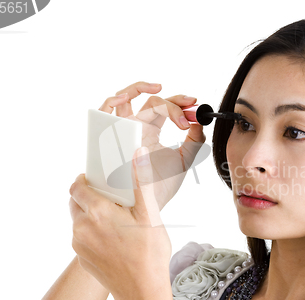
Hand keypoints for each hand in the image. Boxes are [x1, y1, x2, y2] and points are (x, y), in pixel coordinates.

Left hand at [69, 146, 168, 299]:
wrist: (142, 291)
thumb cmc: (149, 253)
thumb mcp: (150, 214)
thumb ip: (141, 181)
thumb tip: (139, 152)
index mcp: (97, 212)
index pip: (76, 187)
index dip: (83, 180)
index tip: (94, 179)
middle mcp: (82, 228)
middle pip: (76, 203)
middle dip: (90, 197)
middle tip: (112, 201)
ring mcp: (79, 245)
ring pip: (79, 221)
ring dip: (91, 216)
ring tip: (116, 221)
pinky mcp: (82, 259)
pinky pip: (82, 238)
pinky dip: (93, 233)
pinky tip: (114, 239)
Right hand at [99, 81, 205, 210]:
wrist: (144, 205)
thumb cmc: (159, 185)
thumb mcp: (183, 161)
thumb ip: (194, 142)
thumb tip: (200, 121)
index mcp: (151, 131)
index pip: (164, 107)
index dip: (179, 103)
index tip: (195, 106)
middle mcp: (135, 127)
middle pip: (151, 101)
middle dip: (172, 100)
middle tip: (189, 106)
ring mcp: (121, 130)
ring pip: (124, 98)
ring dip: (138, 88)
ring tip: (158, 88)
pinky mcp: (109, 136)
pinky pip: (104, 112)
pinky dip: (112, 100)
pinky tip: (126, 99)